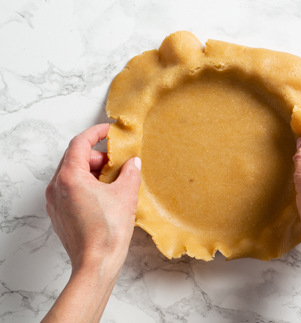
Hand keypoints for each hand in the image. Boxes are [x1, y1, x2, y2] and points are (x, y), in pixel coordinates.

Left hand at [46, 123, 140, 270]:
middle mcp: (56, 187)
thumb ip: (130, 172)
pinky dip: (86, 184)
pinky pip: (70, 189)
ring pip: (72, 173)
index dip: (96, 132)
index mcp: (70, 177)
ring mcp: (55, 201)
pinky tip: (104, 195)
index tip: (109, 130)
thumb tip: (133, 163)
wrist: (96, 263)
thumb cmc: (108, 232)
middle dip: (97, 155)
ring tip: (112, 181)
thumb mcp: (126, 195)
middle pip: (75, 157)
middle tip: (117, 163)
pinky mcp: (59, 214)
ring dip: (92, 171)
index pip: (80, 143)